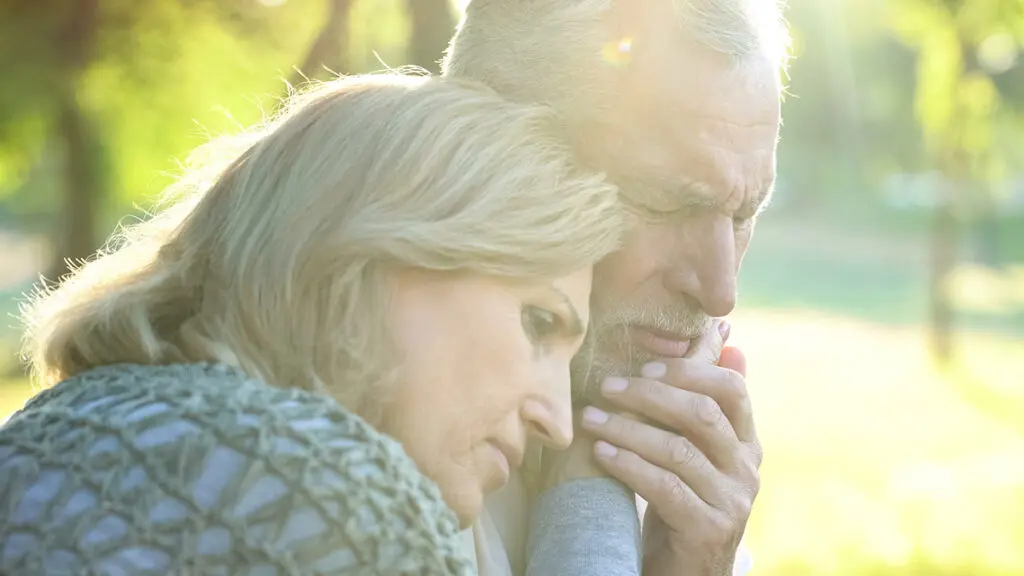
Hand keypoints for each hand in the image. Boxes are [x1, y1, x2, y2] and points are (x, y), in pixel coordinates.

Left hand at [580, 322, 760, 575]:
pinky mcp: (709, 530)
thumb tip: (723, 336)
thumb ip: (704, 399)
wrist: (684, 568)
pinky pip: (666, 488)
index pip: (731, 389)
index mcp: (746, 441)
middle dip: (649, 395)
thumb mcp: (694, 448)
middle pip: (702, 414)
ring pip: (679, 451)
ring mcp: (732, 501)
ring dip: (628, 430)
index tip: (644, 368)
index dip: (688, 372)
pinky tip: (602, 455)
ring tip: (591, 419)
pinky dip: (630, 467)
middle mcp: (747, 469)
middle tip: (606, 387)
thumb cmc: (682, 499)